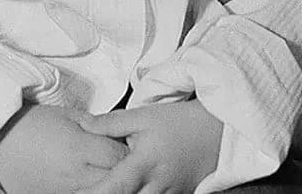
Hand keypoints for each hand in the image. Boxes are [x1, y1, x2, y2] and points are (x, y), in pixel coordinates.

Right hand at [0, 104, 128, 193]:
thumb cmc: (30, 124)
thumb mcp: (66, 116)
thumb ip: (96, 125)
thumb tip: (119, 132)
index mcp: (78, 149)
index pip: (119, 156)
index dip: (128, 149)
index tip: (130, 141)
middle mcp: (75, 176)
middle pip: (116, 180)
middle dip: (124, 169)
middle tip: (122, 157)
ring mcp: (66, 193)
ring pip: (103, 192)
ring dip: (109, 181)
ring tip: (106, 169)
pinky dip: (93, 188)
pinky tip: (92, 179)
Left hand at [77, 99, 221, 193]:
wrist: (219, 131)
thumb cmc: (180, 122)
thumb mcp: (144, 116)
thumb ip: (111, 124)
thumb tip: (83, 125)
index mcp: (144, 164)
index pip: (113, 188)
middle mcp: (157, 186)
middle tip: (82, 193)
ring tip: (105, 190)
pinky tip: (134, 191)